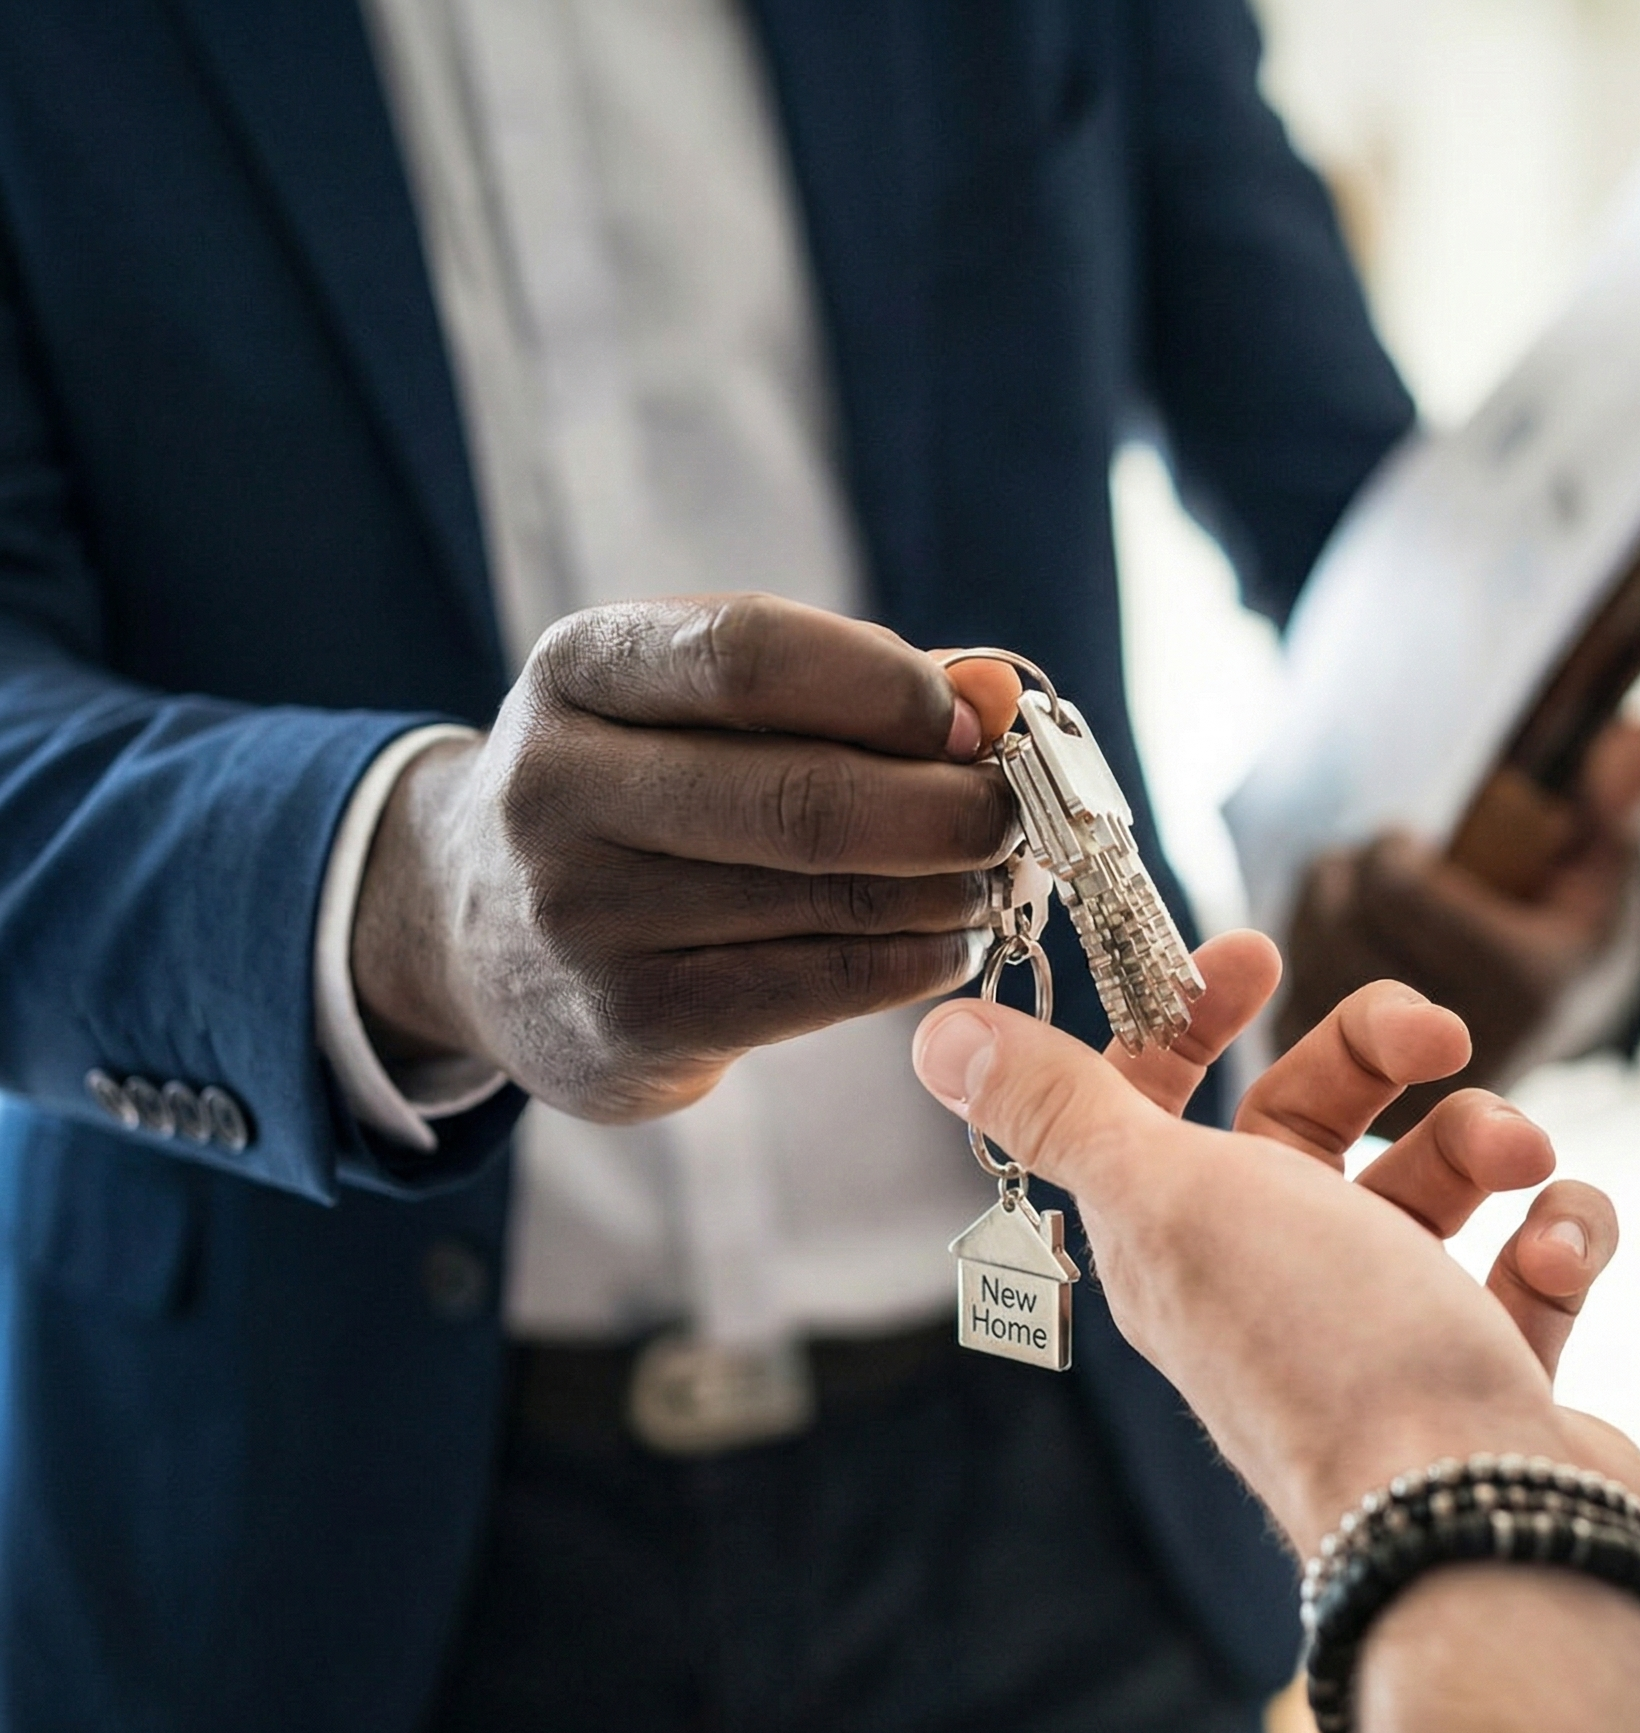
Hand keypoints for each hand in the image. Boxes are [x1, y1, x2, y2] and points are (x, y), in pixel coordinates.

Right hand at [353, 594, 1027, 1122]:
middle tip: (1016, 816)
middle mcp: (557, 788)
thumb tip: (995, 691)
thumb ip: (848, 683)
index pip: (751, 654)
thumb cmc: (642, 789)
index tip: (978, 719)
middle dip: (950, 808)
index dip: (889, 687)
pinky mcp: (627, 1024)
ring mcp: (584, 917)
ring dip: (949, 889)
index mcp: (580, 669)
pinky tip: (948, 942)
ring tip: (994, 876)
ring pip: (829, 900)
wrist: (476, 932)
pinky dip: (914, 962)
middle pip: (806, 797)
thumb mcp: (698, 704)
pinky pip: (817, 987)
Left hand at [912, 929, 1639, 1548]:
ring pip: (1435, 1178)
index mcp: (1177, 1238)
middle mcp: (1272, 1279)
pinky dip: (1558, 1234)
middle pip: (1311, 1119)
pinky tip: (1556, 1249)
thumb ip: (1061, 1108)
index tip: (1257, 953)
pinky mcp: (1486, 1367)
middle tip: (1441, 1036)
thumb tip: (936, 1034)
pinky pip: (1529, 1259)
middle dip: (1379, 1054)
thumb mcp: (1167, 1198)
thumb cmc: (1319, 1347)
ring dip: (1485, 1138)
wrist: (1475, 1522)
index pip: (1159, 1100)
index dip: (1191, 1017)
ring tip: (1519, 1161)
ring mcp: (1385, 1327)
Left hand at [1278, 716, 1639, 1132]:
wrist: (1547, 1025)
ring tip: (1368, 903)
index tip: (1413, 842)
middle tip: (1386, 867)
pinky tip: (1343, 948)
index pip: (1398, 887)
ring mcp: (1404, 1081)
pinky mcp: (1350, 1100)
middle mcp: (1465, 1046)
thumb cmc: (1571, 920)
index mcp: (1527, 983)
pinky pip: (1288, 997)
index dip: (1391, 848)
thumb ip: (1619, 793)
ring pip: (1306, 953)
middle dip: (1354, 872)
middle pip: (1346, 915)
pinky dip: (1303, 957)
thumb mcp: (1604, 859)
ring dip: (1324, 907)